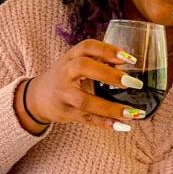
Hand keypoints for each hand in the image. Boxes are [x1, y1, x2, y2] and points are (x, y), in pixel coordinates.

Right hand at [21, 39, 144, 131]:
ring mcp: (64, 94)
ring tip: (134, 113)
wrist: (38, 97)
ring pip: (85, 101)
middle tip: (133, 83)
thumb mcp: (77, 64)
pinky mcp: (66, 113)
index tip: (130, 59)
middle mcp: (65, 73)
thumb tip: (128, 66)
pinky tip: (123, 126)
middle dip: (109, 74)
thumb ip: (100, 62)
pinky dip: (105, 123)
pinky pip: (86, 119)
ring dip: (111, 108)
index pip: (87, 47)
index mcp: (71, 57)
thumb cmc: (67, 77)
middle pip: (82, 67)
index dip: (108, 50)